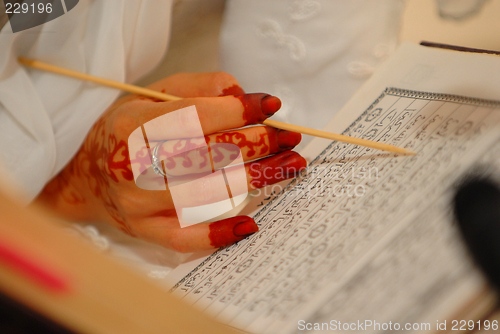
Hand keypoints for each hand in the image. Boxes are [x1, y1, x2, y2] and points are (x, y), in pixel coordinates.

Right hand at [36, 72, 306, 251]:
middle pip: (210, 155)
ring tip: (290, 166)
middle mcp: (133, 165)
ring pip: (209, 194)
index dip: (240, 110)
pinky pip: (186, 239)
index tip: (272, 106)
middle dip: (261, 143)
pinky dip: (220, 234)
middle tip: (291, 138)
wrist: (86, 177)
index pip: (196, 115)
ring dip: (258, 180)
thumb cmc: (127, 131)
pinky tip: (251, 224)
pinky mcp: (146, 231)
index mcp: (134, 124)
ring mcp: (139, 204)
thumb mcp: (152, 95)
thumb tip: (242, 95)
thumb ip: (197, 87)